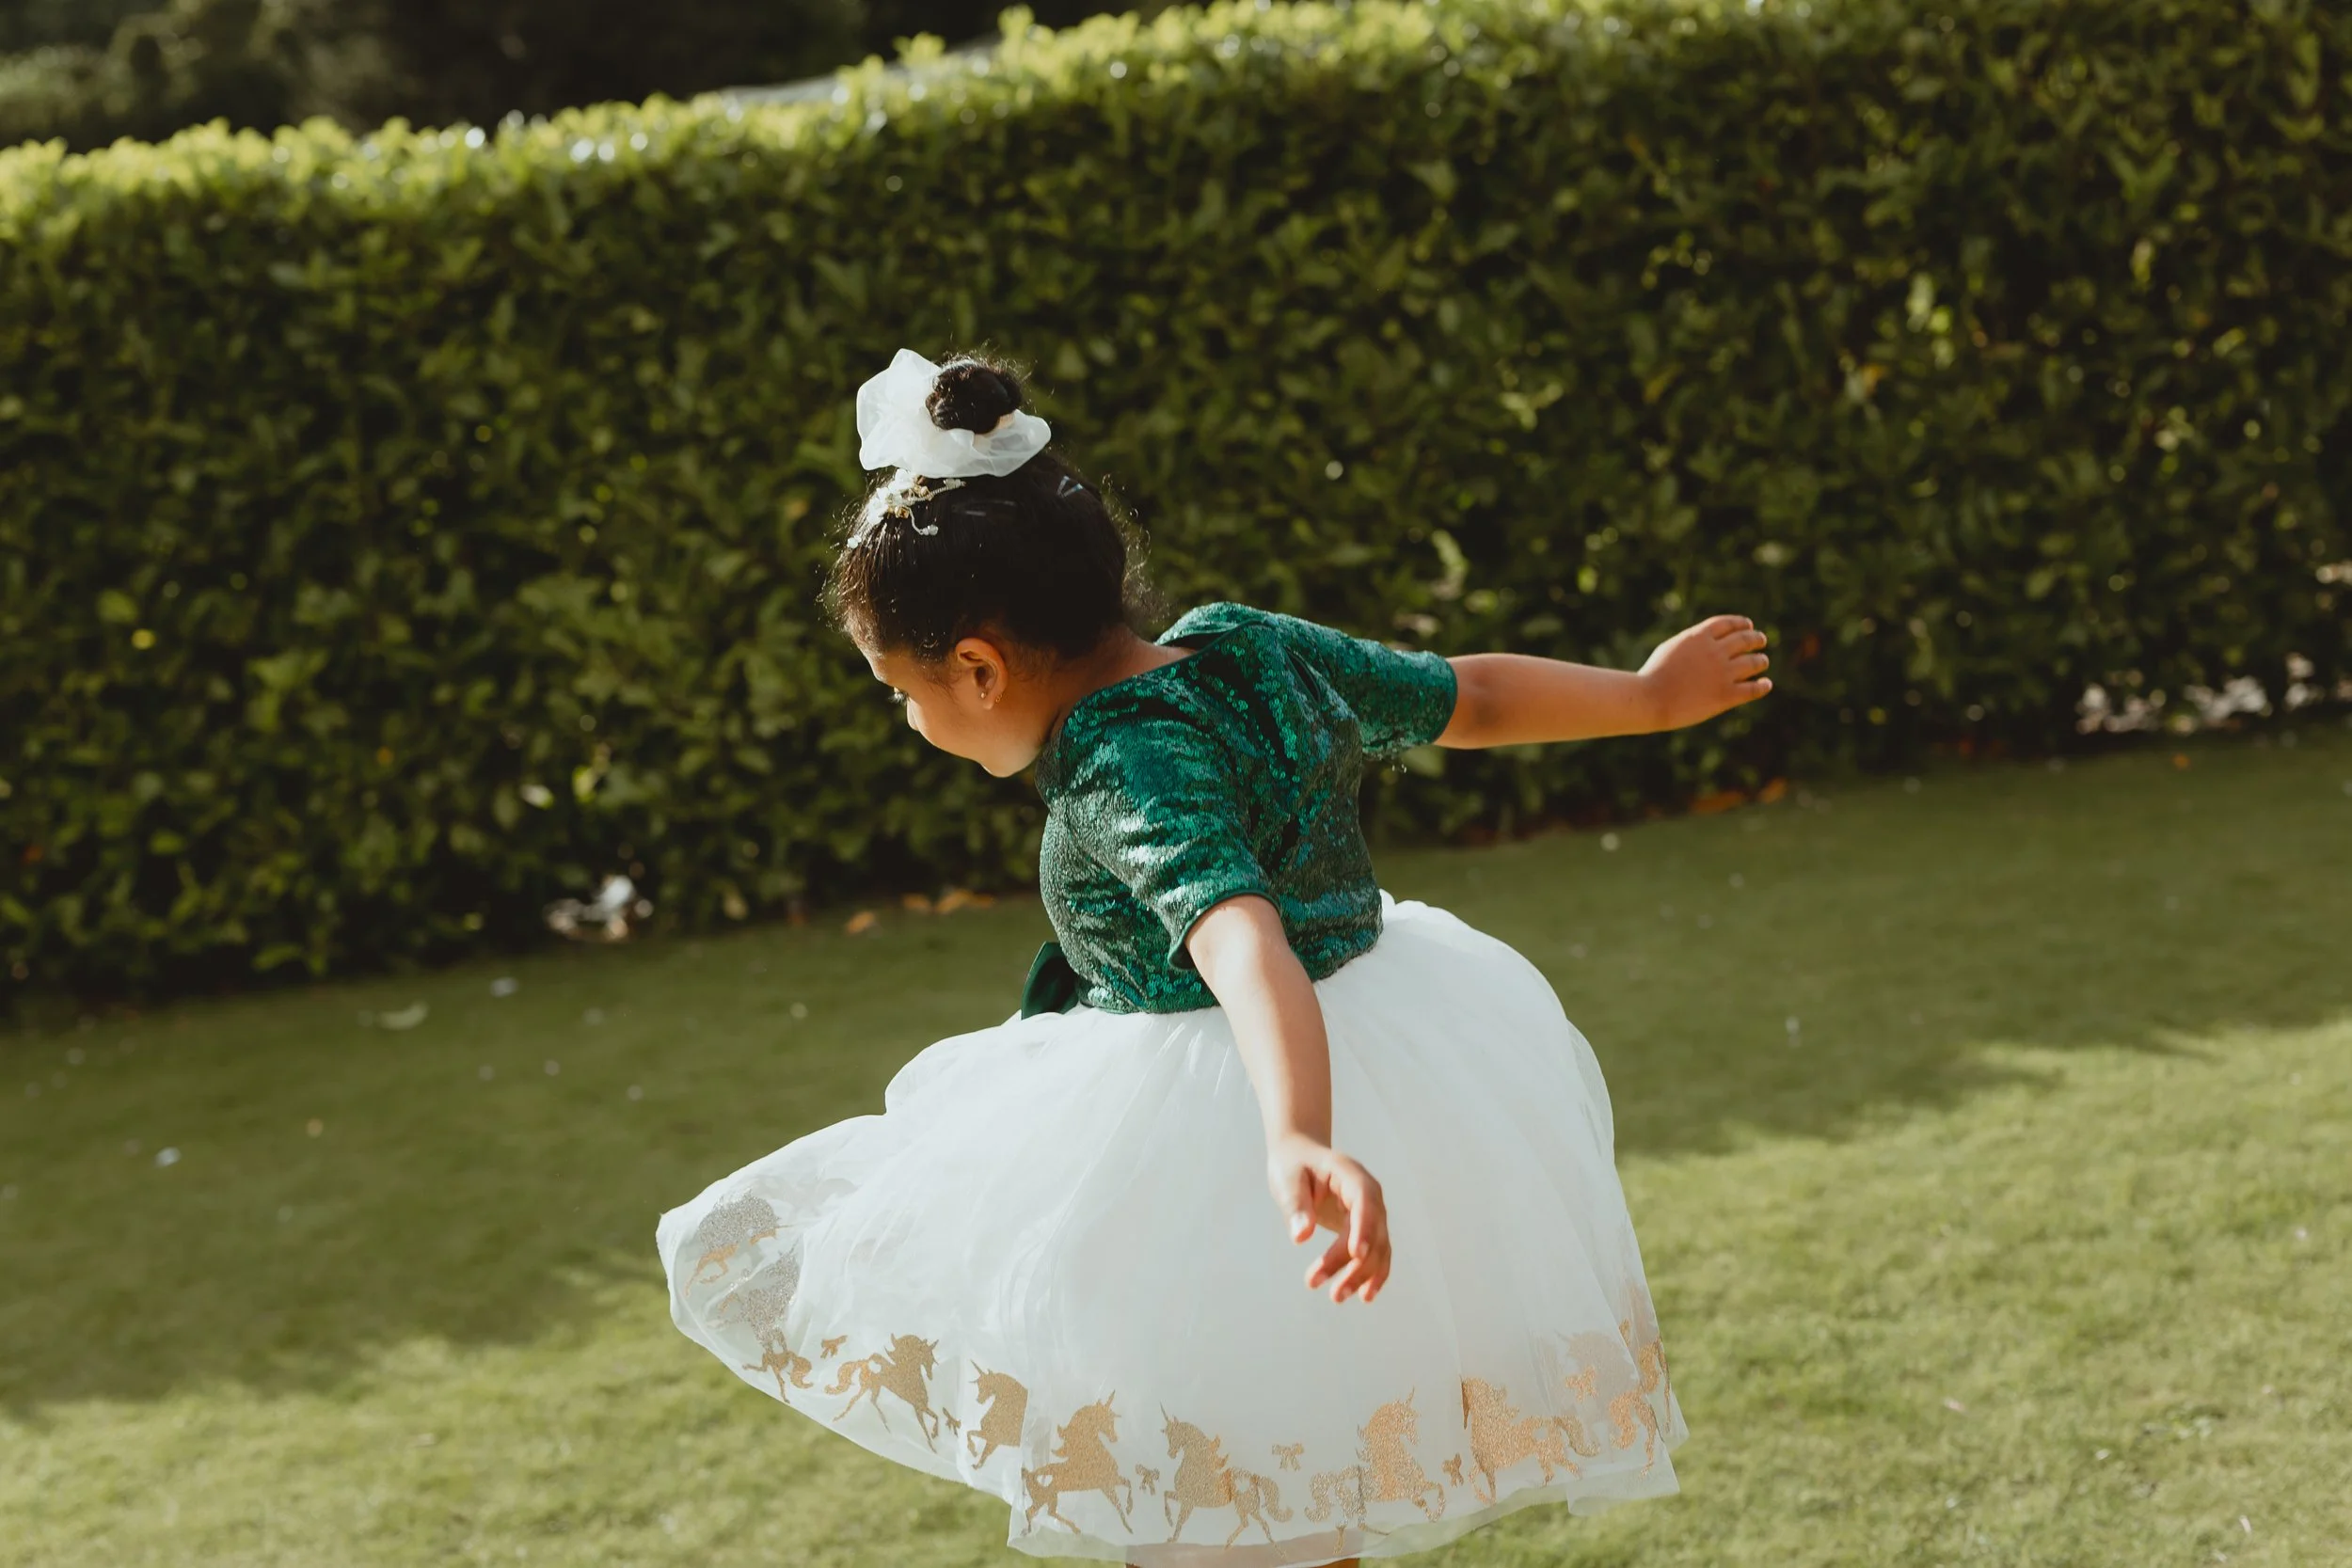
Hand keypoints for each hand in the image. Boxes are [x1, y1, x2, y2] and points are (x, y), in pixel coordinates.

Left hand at [1266, 1131, 1390, 1303]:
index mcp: (1350, 1174)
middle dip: (1356, 1264)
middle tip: (1333, 1293)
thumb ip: (1296, 1206)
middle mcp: (1369, 1193)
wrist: (1301, 1157)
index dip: (1364, 1227)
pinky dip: (1373, 1274)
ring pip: (1378, 1247)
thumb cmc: (1293, 1166)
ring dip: (1363, 1275)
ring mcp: (1372, 1211)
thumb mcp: (1287, 1180)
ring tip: (1338, 1297)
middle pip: (1373, 1231)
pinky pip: (1377, 1253)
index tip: (1355, 1254)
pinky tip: (1364, 1295)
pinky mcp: (1367, 1228)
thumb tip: (1301, 1236)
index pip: (1364, 1200)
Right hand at [1639, 614, 1771, 730]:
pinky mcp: (1726, 695)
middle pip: (1745, 639)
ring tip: (1762, 662)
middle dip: (1756, 639)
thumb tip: (1706, 640)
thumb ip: (1691, 642)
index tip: (1748, 625)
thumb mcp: (1670, 648)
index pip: (1729, 623)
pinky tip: (1766, 684)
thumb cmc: (1653, 675)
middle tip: (1760, 641)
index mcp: (1699, 636)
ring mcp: (1722, 673)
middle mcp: (1715, 651)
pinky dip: (1762, 686)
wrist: (1650, 699)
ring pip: (1754, 662)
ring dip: (1761, 661)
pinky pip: (1753, 689)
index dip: (1742, 623)